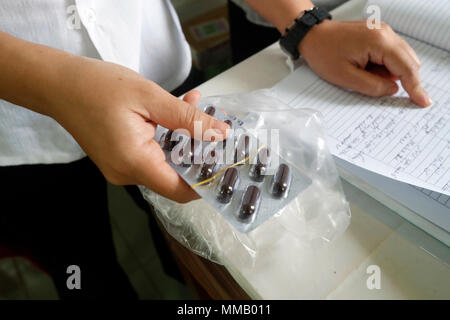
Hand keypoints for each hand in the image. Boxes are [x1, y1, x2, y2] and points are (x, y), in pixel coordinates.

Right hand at [47, 57, 228, 202]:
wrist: (57, 84)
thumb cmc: (97, 86)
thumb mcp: (150, 97)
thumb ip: (189, 119)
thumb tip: (221, 134)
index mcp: (134, 163)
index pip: (181, 191)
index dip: (207, 182)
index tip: (227, 164)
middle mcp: (127, 173)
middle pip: (176, 177)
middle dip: (199, 152)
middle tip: (215, 125)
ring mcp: (121, 168)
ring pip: (166, 163)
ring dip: (185, 138)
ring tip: (194, 107)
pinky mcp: (119, 159)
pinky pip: (151, 155)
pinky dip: (168, 137)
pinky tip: (176, 110)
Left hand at [298, 20, 431, 106]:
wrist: (312, 36)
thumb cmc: (323, 53)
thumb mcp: (345, 77)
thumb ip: (372, 86)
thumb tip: (392, 90)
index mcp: (379, 41)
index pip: (406, 67)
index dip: (415, 87)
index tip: (423, 101)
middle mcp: (385, 32)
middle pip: (408, 61)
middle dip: (400, 79)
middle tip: (378, 88)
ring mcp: (382, 31)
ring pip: (400, 58)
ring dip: (388, 72)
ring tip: (362, 74)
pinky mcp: (378, 34)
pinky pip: (390, 53)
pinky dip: (383, 65)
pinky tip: (364, 68)